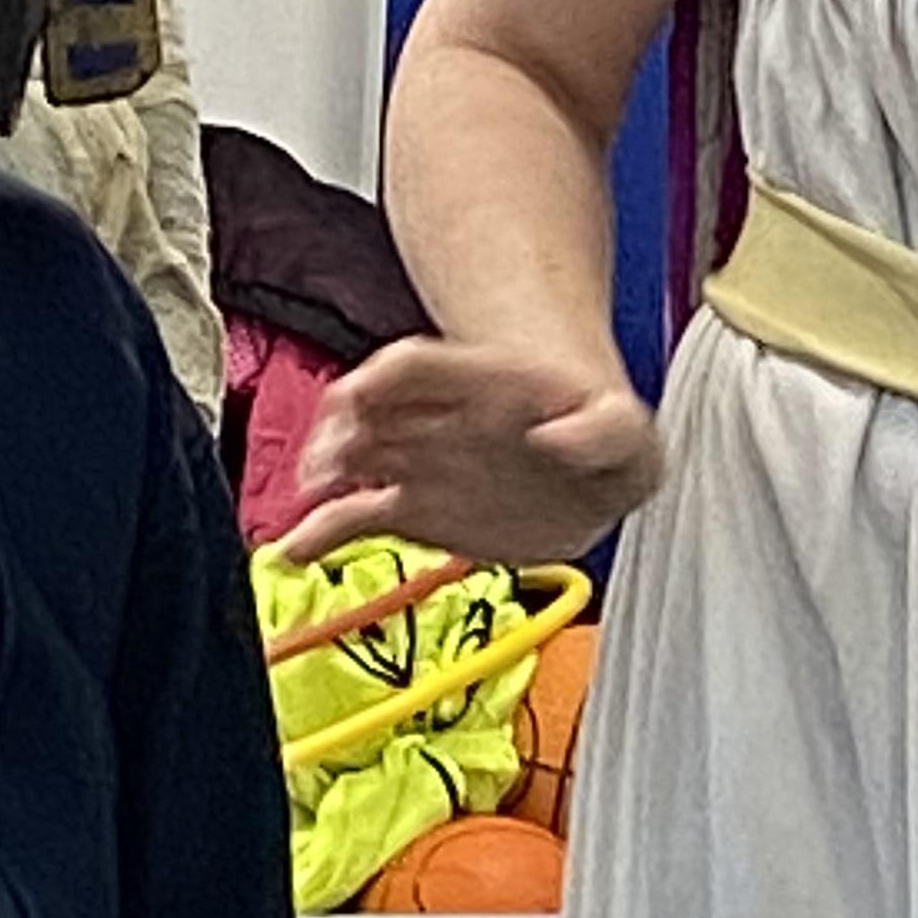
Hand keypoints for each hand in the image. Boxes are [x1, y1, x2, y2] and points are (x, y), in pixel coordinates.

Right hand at [278, 338, 661, 566]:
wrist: (586, 454)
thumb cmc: (602, 433)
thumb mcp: (625, 430)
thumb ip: (606, 431)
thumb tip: (561, 438)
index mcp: (482, 384)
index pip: (415, 366)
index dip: (383, 377)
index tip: (361, 393)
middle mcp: (438, 418)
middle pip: (367, 410)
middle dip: (338, 432)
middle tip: (327, 465)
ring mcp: (420, 460)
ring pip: (353, 459)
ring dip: (323, 476)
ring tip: (307, 503)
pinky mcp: (415, 508)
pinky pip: (356, 517)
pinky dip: (320, 534)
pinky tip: (293, 551)